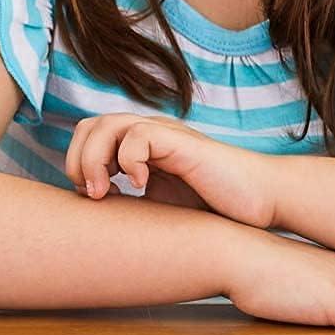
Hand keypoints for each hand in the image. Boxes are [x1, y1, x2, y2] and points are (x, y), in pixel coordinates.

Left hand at [65, 112, 279, 227]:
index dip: (75, 161)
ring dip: (96, 159)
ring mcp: (164, 134)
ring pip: (109, 125)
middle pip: (89, 126)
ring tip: (106, 191)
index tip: (85, 197)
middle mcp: (146, 133)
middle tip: (91, 194)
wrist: (260, 203)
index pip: (86, 135)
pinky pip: (141, 135)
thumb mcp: (157, 204)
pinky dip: (130, 159)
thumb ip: (126, 199)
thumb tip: (88, 210)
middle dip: (77, 159)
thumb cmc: (212, 206)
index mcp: (136, 145)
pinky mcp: (182, 142)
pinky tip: (141, 185)